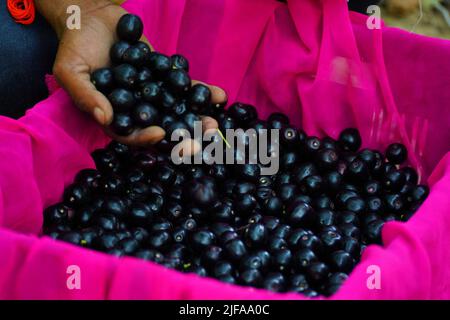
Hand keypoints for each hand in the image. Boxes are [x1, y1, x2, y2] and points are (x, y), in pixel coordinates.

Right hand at [38, 0, 225, 146]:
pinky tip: (219, 95)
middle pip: (159, 127)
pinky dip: (200, 91)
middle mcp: (135, 108)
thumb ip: (86, 95)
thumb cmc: (75, 46)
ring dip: (196, 116)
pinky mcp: (165, 76)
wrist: (92, 17)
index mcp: (113, 115)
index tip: (161, 133)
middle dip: (181, 133)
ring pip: (176, 110)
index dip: (144, 137)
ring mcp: (152, 93)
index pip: (130, 134)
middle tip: (200, 135)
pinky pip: (183, 86)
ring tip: (214, 120)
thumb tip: (104, 118)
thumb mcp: (71, 70)